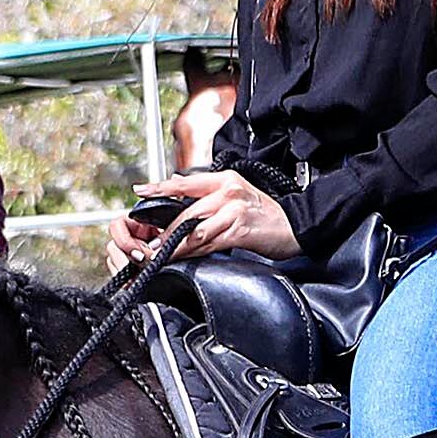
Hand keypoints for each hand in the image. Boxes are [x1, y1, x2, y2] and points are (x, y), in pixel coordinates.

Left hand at [108, 170, 294, 266]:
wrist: (295, 227)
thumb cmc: (266, 214)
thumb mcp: (238, 195)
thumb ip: (211, 196)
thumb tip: (181, 195)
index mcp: (224, 180)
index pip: (186, 183)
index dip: (161, 187)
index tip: (141, 191)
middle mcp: (228, 192)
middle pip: (187, 212)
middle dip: (166, 231)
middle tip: (151, 243)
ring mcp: (234, 210)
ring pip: (196, 230)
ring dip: (177, 246)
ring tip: (162, 254)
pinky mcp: (239, 230)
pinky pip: (210, 243)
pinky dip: (194, 252)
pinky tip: (185, 257)